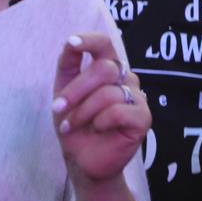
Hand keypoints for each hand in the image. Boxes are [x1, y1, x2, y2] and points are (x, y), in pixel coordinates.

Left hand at [51, 33, 148, 183]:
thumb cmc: (75, 124)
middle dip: (75, 91)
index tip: (72, 44)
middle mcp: (126, 78)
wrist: (82, 160)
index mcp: (109, 68)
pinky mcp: (143, 118)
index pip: (105, 44)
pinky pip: (118, 111)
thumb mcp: (63, 92)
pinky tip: (97, 129)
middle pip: (103, 69)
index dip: (90, 41)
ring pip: (108, 93)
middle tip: (58, 109)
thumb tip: (70, 42)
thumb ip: (68, 65)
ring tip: (71, 126)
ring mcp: (138, 97)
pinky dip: (100, 122)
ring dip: (82, 112)